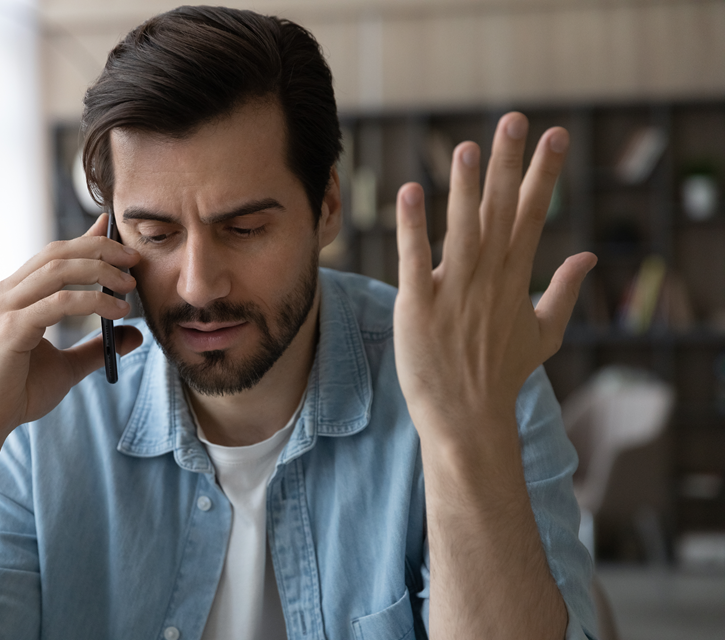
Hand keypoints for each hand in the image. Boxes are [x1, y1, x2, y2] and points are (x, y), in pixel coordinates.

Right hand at [0, 213, 142, 446]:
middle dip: (100, 248)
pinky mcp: (11, 328)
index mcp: (14, 295)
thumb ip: (96, 348)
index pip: (53, 255)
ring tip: (130, 284)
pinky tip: (117, 311)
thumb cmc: (16, 393)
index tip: (115, 232)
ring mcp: (5, 308)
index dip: (86, 239)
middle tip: (134, 258)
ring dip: (100, 270)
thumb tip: (135, 335)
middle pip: (57, 253)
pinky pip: (59, 303)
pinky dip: (93, 301)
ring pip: (58, 270)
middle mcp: (6, 294)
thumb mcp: (66, 366)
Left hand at [393, 112, 595, 442]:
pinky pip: (415, 260)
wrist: (467, 420)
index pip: (532, 216)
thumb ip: (564, 291)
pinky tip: (410, 192)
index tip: (555, 136)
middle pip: (501, 213)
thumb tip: (588, 255)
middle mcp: (488, 280)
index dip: (543, 175)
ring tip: (467, 147)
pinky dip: (413, 228)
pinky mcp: (419, 308)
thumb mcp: (543, 334)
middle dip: (509, 166)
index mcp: (514, 280)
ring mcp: (454, 293)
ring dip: (464, 188)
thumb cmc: (500, 377)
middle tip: (514, 120)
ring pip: (462, 230)